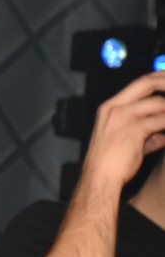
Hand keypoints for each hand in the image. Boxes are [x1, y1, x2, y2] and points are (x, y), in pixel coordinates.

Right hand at [82, 72, 164, 189]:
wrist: (100, 178)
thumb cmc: (109, 163)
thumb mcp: (126, 141)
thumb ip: (147, 134)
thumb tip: (163, 134)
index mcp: (110, 107)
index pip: (138, 83)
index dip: (158, 78)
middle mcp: (114, 108)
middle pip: (146, 83)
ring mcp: (122, 117)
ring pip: (158, 103)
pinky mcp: (133, 129)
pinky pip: (161, 120)